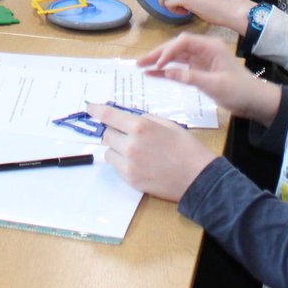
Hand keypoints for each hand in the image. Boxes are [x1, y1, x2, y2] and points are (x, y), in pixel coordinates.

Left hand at [86, 102, 215, 201]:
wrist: (198, 177)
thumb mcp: (167, 124)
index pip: (109, 115)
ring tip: (136, 151)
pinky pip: (115, 166)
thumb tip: (128, 119)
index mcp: (141, 127)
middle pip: (107, 134)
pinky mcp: (130, 179)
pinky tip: (138, 162)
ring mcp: (129, 164)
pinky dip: (121, 162)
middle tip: (125, 134)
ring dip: (117, 148)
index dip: (96, 110)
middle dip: (113, 131)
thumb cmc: (186, 148)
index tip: (89, 108)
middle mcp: (131, 145)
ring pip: (109, 151)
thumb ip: (144, 119)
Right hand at [136, 33, 280, 123]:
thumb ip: (190, 77)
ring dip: (159, 62)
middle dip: (158, 54)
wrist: (256, 102)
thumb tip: (166, 72)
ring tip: (141, 66)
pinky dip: (167, 71)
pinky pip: (179, 68)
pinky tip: (153, 74)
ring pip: (175, 57)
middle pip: (176, 47)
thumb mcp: (215, 85)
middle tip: (139, 62)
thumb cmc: (240, 91)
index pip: (183, 42)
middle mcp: (204, 50)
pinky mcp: (200, 71)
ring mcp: (201, 60)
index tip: (158, 65)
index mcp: (211, 47)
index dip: (168, 51)